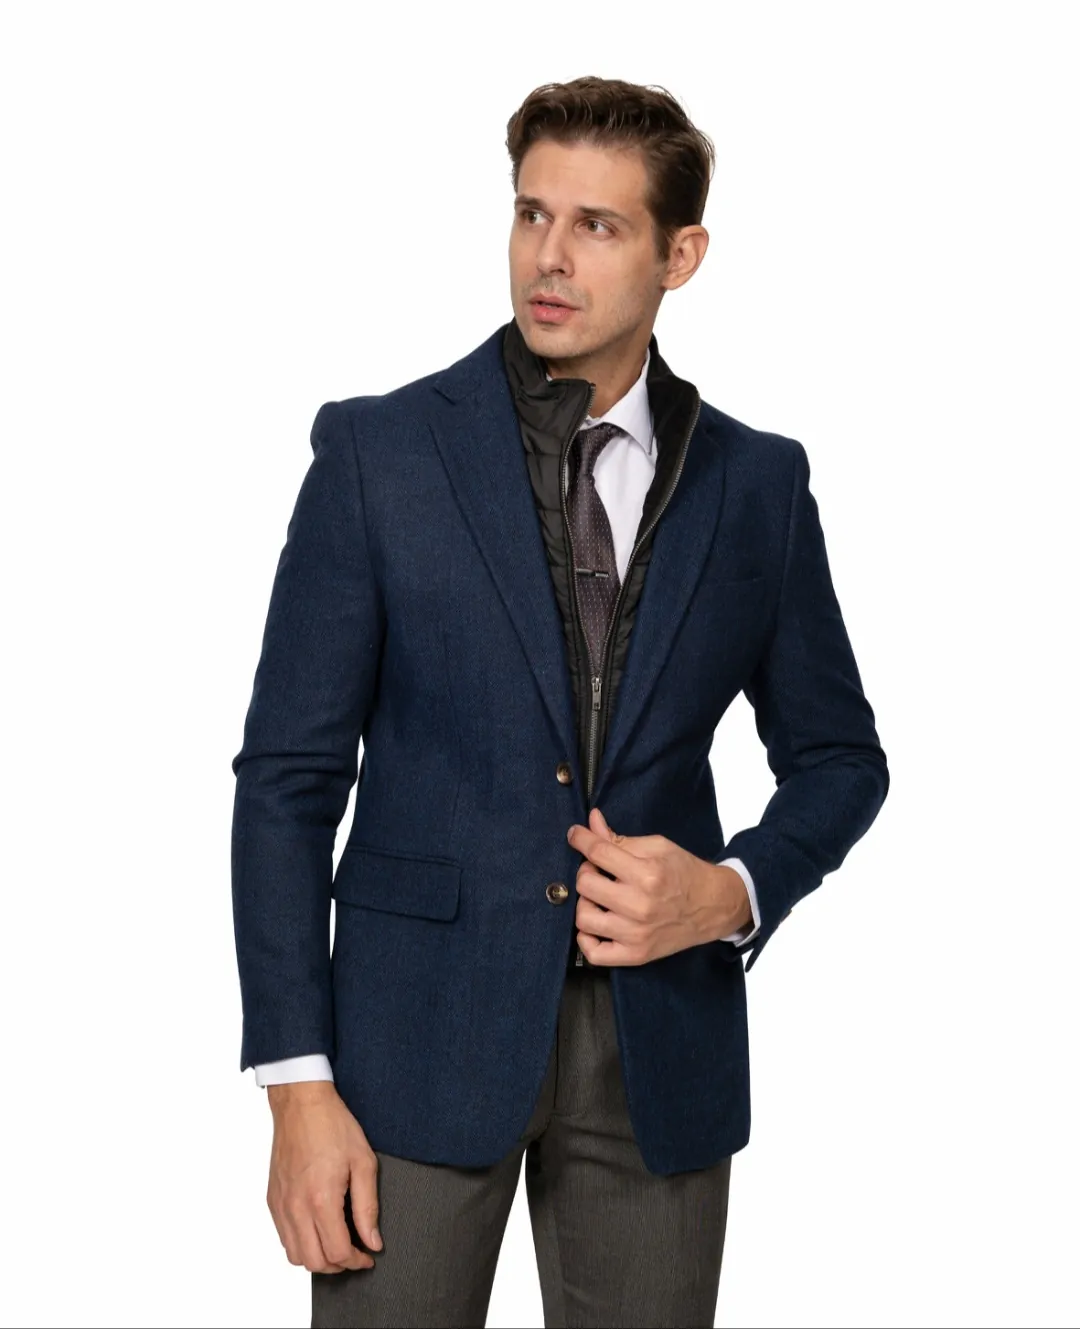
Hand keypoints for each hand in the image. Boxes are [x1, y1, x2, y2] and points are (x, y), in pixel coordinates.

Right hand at [265, 1081, 383, 1273]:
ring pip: (295, 1256)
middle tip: (355, 1252)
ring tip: (336, 1243)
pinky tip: (317, 1229)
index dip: (356, 1261)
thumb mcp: (363, 1162)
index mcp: (321, 1199)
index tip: (368, 1256)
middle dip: (338, 1265)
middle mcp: (296, 1207)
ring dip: (317, 1258)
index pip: (337, 1252)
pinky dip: (301, 1244)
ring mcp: (280, 1205)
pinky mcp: (272, 1200)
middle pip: (314, 1262)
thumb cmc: (333, 1126)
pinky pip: (283, 1237)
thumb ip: (368, 1207)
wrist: (301, 1104)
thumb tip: (372, 1241)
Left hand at [566, 807, 751, 964]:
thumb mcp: (658, 847)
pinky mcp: (636, 955)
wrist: (713, 906)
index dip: (580, 839)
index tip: (575, 835)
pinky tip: (595, 924)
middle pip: (586, 884)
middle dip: (586, 870)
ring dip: (585, 902)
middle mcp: (640, 906)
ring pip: (584, 918)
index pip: (598, 853)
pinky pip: (595, 954)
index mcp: (647, 874)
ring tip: (598, 896)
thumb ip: (621, 838)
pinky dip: (586, 940)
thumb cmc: (685, 873)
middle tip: (598, 869)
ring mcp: (637, 934)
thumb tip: (591, 822)